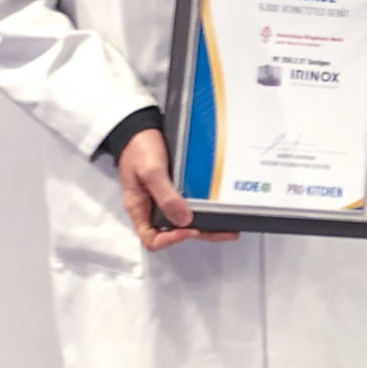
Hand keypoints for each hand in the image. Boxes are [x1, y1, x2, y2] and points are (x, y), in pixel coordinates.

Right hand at [116, 131, 239, 251]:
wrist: (139, 127)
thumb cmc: (138, 147)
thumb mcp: (151, 171)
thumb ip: (165, 195)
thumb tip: (184, 220)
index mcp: (140, 208)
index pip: (151, 239)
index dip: (170, 240)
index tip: (188, 229)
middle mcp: (151, 207)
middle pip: (173, 231)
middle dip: (198, 233)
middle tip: (223, 231)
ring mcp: (163, 198)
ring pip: (183, 220)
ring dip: (204, 225)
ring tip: (227, 226)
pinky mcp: (173, 188)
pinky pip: (187, 204)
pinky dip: (202, 209)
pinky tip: (217, 208)